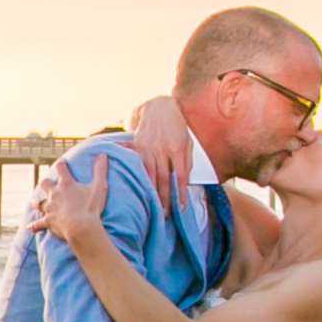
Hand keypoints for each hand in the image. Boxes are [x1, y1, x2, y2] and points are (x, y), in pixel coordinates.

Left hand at [30, 156, 107, 244]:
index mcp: (66, 184)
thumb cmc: (90, 207)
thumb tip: (102, 154)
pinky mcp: (48, 221)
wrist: (81, 227)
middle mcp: (55, 194)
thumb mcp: (99, 187)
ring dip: (37, 203)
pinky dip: (34, 226)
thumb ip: (100, 170)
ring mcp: (50, 208)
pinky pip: (38, 224)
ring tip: (34, 202)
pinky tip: (30, 228)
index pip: (61, 169)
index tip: (62, 163)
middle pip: (45, 184)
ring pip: (39, 203)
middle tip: (47, 183)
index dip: (61, 165)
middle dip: (46, 183)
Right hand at [124, 94, 190, 213]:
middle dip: (165, 198)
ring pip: (149, 174)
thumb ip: (186, 161)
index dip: (181, 193)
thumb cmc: (176, 127)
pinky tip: (134, 188)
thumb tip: (184, 182)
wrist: (158, 106)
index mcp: (177, 147)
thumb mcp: (187, 141)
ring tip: (152, 207)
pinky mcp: (136, 145)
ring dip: (151, 192)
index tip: (181, 209)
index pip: (180, 176)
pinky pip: (136, 164)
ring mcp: (147, 146)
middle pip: (164, 178)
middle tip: (165, 215)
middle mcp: (161, 148)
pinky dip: (136, 176)